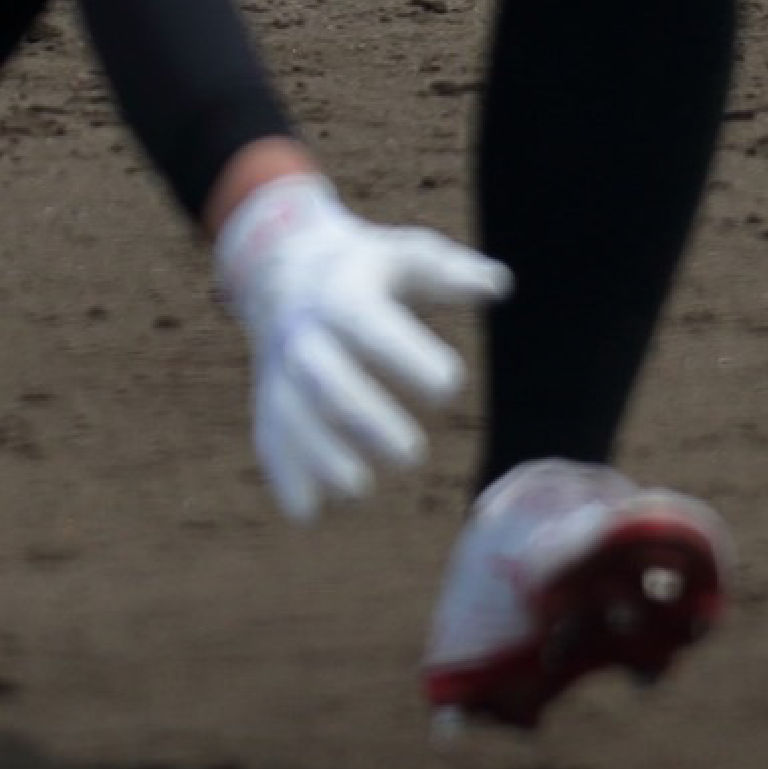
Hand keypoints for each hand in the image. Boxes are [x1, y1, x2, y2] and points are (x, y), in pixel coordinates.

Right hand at [209, 173, 507, 522]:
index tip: (453, 385)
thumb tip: (499, 285)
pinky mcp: (268, 397)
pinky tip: (309, 515)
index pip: (371, 326)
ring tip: (360, 492)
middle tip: (412, 456)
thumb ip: (451, 272)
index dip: (407, 356)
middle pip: (327, 381)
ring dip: (321, 457)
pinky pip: (270, 437)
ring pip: (291, 417)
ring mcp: (279, 368)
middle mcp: (304, 334)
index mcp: (344, 294)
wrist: (285, 269)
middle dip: (364, 420)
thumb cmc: (369, 267)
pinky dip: (285, 476)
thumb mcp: (408, 253)